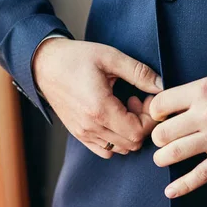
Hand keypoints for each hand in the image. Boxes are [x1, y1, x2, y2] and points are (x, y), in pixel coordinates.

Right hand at [33, 37, 160, 157]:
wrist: (44, 64)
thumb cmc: (76, 58)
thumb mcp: (111, 57)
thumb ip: (139, 73)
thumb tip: (162, 86)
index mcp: (99, 109)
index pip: (138, 132)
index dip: (150, 117)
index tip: (147, 98)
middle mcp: (90, 127)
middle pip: (132, 144)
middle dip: (143, 123)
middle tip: (137, 100)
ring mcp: (83, 133)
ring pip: (120, 149)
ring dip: (130, 131)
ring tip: (125, 106)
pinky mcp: (78, 134)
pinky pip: (104, 149)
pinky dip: (116, 138)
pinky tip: (114, 116)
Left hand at [149, 63, 206, 197]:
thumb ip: (193, 92)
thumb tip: (173, 105)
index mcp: (200, 91)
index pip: (159, 105)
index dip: (154, 112)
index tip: (159, 116)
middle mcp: (204, 114)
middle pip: (162, 133)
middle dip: (157, 137)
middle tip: (162, 137)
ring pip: (174, 153)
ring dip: (163, 158)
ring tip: (164, 156)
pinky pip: (200, 175)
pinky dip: (183, 186)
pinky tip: (171, 190)